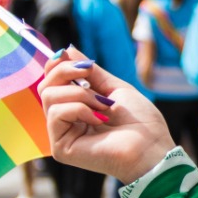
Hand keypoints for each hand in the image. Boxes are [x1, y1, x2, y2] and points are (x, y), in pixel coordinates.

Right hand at [39, 48, 175, 183]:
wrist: (152, 147)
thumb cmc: (141, 122)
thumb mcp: (115, 89)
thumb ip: (91, 72)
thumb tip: (67, 50)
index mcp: (77, 108)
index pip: (52, 82)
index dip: (57, 65)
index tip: (74, 57)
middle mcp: (66, 121)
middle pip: (46, 86)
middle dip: (65, 72)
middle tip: (88, 72)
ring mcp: (61, 134)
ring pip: (49, 96)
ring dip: (80, 93)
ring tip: (103, 105)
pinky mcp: (60, 147)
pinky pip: (56, 113)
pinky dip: (79, 109)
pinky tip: (98, 120)